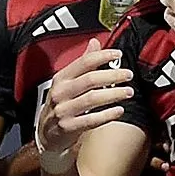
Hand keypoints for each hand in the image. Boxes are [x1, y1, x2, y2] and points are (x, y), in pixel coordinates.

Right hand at [38, 43, 133, 158]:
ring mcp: (63, 110)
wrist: (46, 133)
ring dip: (113, 94)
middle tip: (128, 75)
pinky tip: (119, 111)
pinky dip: (107, 115)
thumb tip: (95, 42)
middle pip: (90, 79)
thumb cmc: (61, 105)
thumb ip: (83, 64)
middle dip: (112, 75)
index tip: (118, 55)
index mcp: (61, 78)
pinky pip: (90, 120)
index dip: (103, 56)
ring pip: (92, 99)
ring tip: (128, 92)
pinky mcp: (67, 127)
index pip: (84, 62)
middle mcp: (60, 92)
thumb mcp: (67, 82)